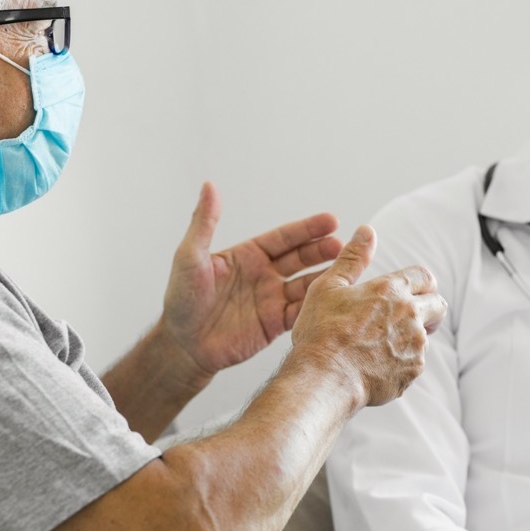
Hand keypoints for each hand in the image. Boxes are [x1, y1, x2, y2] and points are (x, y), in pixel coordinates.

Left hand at [160, 183, 344, 377]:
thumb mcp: (190, 256)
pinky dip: (319, 305)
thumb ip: (204, 222)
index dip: (307, 229)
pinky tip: (335, 300)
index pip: (284, 238)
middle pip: (301, 258)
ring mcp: (271, 299)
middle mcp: (264, 274)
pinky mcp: (274, 324)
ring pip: (306, 284)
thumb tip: (209, 185)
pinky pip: (301, 312)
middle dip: (323, 251)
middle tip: (345, 245)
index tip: (332, 220)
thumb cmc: (181, 299)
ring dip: (326, 276)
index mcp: (248, 255)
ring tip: (348, 270)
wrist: (182, 344)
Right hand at [291, 225, 446, 405]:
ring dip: (412, 337)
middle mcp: (410, 315)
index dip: (421, 282)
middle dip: (429, 308)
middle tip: (409, 316)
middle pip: (438, 305)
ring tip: (381, 345)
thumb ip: (352, 257)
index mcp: (391, 290)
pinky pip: (415, 363)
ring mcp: (415, 345)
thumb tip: (367, 230)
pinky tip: (378, 365)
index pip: (424, 276)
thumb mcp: (329, 286)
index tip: (413, 290)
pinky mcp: (412, 371)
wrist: (325, 378)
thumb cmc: (322, 332)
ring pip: (425, 336)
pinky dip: (402, 362)